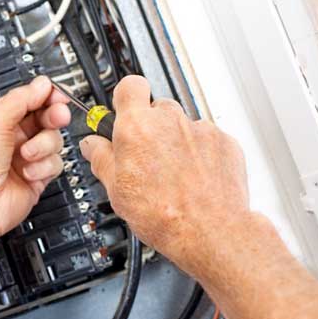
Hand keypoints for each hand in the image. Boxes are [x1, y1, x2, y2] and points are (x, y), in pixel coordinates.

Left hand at [0, 76, 70, 249]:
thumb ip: (20, 99)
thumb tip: (42, 84)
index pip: (29, 99)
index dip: (46, 95)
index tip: (58, 95)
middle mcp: (12, 136)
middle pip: (46, 117)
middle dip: (53, 116)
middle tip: (57, 116)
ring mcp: (26, 157)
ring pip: (54, 140)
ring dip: (42, 147)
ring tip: (26, 155)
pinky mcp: (37, 176)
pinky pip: (56, 163)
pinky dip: (44, 167)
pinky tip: (28, 172)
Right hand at [79, 75, 250, 277]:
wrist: (209, 232)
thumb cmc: (163, 214)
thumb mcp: (115, 189)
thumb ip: (100, 158)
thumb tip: (92, 146)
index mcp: (137, 127)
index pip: (129, 86)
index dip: (125, 98)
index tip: (122, 112)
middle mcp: (170, 120)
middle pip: (156, 108)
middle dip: (149, 127)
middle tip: (144, 156)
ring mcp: (200, 130)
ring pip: (182, 126)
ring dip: (175, 142)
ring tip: (172, 174)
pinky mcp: (225, 142)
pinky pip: (206, 139)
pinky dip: (200, 153)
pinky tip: (193, 178)